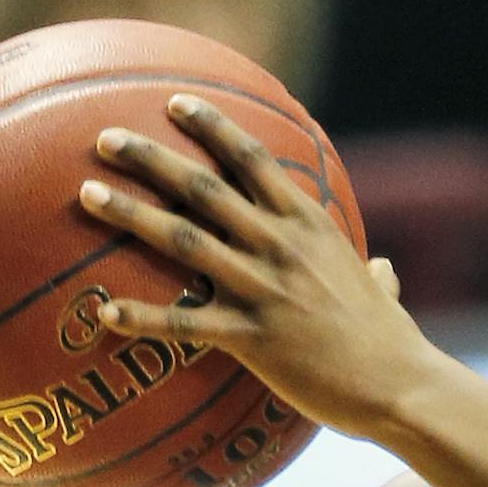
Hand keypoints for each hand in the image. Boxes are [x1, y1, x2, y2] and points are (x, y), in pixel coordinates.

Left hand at [77, 95, 431, 439]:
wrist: (399, 384)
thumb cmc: (392, 340)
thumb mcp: (382, 289)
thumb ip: (375, 273)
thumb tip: (384, 271)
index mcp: (310, 225)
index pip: (254, 159)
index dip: (212, 126)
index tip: (175, 102)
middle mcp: (281, 245)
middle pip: (204, 187)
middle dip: (151, 158)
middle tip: (105, 138)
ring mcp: (263, 288)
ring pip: (183, 239)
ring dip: (130, 214)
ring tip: (87, 194)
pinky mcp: (250, 337)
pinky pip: (182, 322)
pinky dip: (140, 317)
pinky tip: (103, 312)